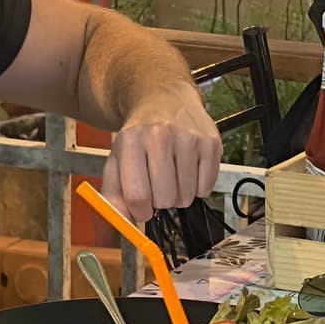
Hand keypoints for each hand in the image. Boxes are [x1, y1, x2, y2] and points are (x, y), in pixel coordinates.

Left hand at [102, 95, 225, 225]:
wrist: (164, 98)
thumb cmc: (139, 136)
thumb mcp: (117, 160)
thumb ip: (113, 194)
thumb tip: (125, 224)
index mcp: (131, 141)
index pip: (137, 196)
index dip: (140, 212)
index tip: (143, 208)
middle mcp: (161, 136)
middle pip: (165, 200)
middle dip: (161, 202)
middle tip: (159, 185)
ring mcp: (189, 138)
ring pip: (186, 197)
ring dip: (179, 195)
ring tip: (173, 174)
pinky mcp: (211, 143)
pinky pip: (206, 188)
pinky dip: (197, 187)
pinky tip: (189, 168)